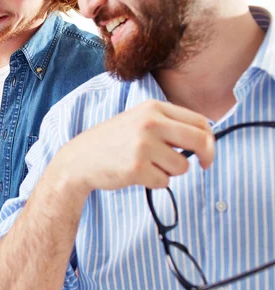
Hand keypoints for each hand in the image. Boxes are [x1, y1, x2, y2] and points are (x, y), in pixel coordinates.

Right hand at [49, 100, 214, 194]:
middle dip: (206, 156)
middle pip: (200, 141)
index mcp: (152, 108)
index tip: (207, 151)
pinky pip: (165, 182)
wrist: (80, 159)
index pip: (198, 121)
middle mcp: (150, 123)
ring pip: (182, 166)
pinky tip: (138, 174)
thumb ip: (168, 124)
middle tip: (204, 165)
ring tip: (149, 166)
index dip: (209, 139)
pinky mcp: (137, 168)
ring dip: (171, 171)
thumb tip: (205, 139)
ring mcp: (143, 146)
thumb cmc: (112, 142)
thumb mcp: (138, 120)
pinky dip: (155, 182)